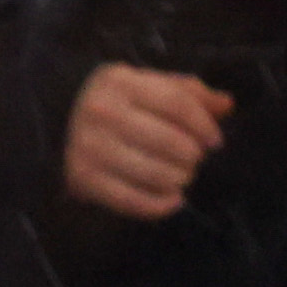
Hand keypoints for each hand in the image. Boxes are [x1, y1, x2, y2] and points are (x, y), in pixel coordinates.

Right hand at [59, 63, 231, 218]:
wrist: (61, 124)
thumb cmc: (120, 105)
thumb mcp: (151, 88)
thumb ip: (190, 94)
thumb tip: (226, 105)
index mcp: (119, 81)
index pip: (177, 103)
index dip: (204, 126)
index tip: (214, 142)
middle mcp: (100, 111)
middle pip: (169, 141)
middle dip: (192, 156)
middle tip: (193, 161)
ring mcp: (87, 147)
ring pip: (155, 173)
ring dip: (179, 180)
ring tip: (182, 177)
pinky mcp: (81, 178)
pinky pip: (132, 200)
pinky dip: (160, 205)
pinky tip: (173, 200)